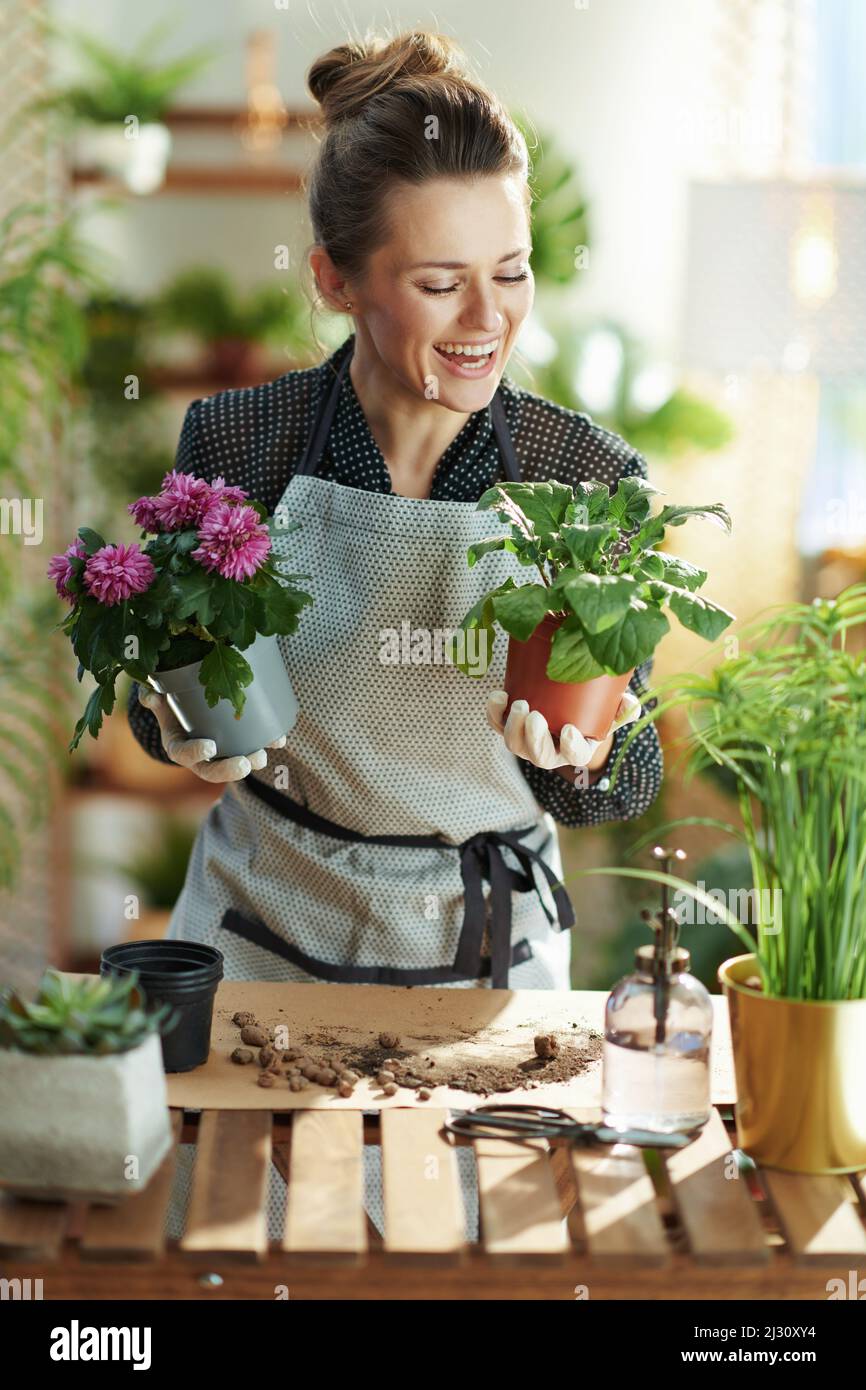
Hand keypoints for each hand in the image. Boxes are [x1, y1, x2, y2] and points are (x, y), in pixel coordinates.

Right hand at [138, 688, 287, 781]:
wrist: (184, 710)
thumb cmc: (170, 706)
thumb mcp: (159, 702)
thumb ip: (152, 697)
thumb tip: (150, 697)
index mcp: (178, 746)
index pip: (184, 755)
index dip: (196, 752)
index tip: (210, 747)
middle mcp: (199, 757)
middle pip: (213, 771)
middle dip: (229, 770)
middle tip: (245, 764)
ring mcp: (219, 754)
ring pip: (234, 765)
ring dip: (250, 762)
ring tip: (263, 756)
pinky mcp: (237, 746)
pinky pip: (251, 749)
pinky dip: (265, 745)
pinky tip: (279, 740)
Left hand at [485, 689, 640, 769]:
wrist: (567, 709)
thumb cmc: (592, 713)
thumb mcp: (610, 712)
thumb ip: (622, 709)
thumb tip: (630, 703)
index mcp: (575, 751)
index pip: (574, 757)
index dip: (571, 747)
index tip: (568, 730)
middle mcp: (549, 752)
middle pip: (539, 756)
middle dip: (533, 738)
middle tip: (535, 716)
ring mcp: (527, 743)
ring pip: (515, 745)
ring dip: (513, 727)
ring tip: (519, 704)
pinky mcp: (509, 727)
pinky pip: (497, 725)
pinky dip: (494, 713)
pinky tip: (499, 695)